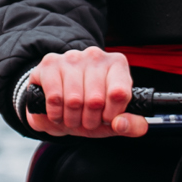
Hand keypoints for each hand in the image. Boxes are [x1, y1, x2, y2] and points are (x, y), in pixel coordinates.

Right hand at [25, 46, 143, 137]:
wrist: (60, 104)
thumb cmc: (91, 111)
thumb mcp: (114, 121)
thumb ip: (132, 125)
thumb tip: (120, 123)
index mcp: (117, 64)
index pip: (119, 93)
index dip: (111, 114)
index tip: (106, 118)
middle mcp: (95, 55)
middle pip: (95, 100)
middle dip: (90, 120)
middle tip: (87, 121)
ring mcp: (71, 57)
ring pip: (74, 100)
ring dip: (72, 119)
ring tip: (72, 118)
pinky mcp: (49, 64)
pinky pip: (55, 97)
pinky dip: (56, 114)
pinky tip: (58, 113)